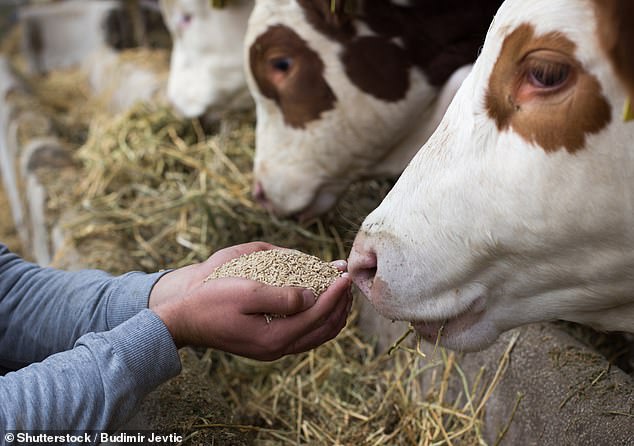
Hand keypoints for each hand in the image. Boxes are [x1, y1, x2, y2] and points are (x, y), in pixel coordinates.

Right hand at [150, 242, 352, 359]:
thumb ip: (283, 296)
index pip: (318, 314)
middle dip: (340, 305)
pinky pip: (304, 335)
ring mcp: (273, 349)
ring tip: (339, 292)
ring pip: (317, 335)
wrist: (184, 320)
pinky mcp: (267, 344)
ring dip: (332, 313)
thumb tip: (313, 297)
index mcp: (275, 337)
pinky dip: (318, 319)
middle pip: (324, 329)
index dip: (335, 293)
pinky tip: (318, 303)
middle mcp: (278, 348)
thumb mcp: (246, 291)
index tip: (344, 274)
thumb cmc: (212, 301)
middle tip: (347, 281)